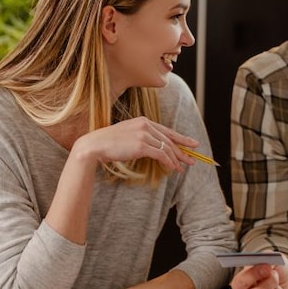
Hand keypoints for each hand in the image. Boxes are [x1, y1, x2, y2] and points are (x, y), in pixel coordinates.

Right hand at [74, 116, 197, 171]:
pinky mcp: (141, 145)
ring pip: (167, 148)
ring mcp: (144, 134)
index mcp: (143, 120)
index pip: (167, 130)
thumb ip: (143, 137)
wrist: (95, 145)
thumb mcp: (129, 135)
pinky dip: (169, 162)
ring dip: (176, 159)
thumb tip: (157, 149)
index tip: (192, 144)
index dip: (181, 138)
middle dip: (182, 151)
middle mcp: (145, 125)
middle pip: (169, 140)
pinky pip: (160, 155)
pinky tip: (173, 168)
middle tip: (192, 160)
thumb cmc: (109, 143)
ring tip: (183, 168)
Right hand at [230, 257, 287, 288]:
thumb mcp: (268, 257)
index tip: (266, 267)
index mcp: (241, 284)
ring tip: (279, 286)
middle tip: (275, 275)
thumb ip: (265, 257)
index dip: (254, 275)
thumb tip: (266, 260)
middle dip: (270, 284)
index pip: (240, 283)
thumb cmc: (273, 268)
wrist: (284, 277)